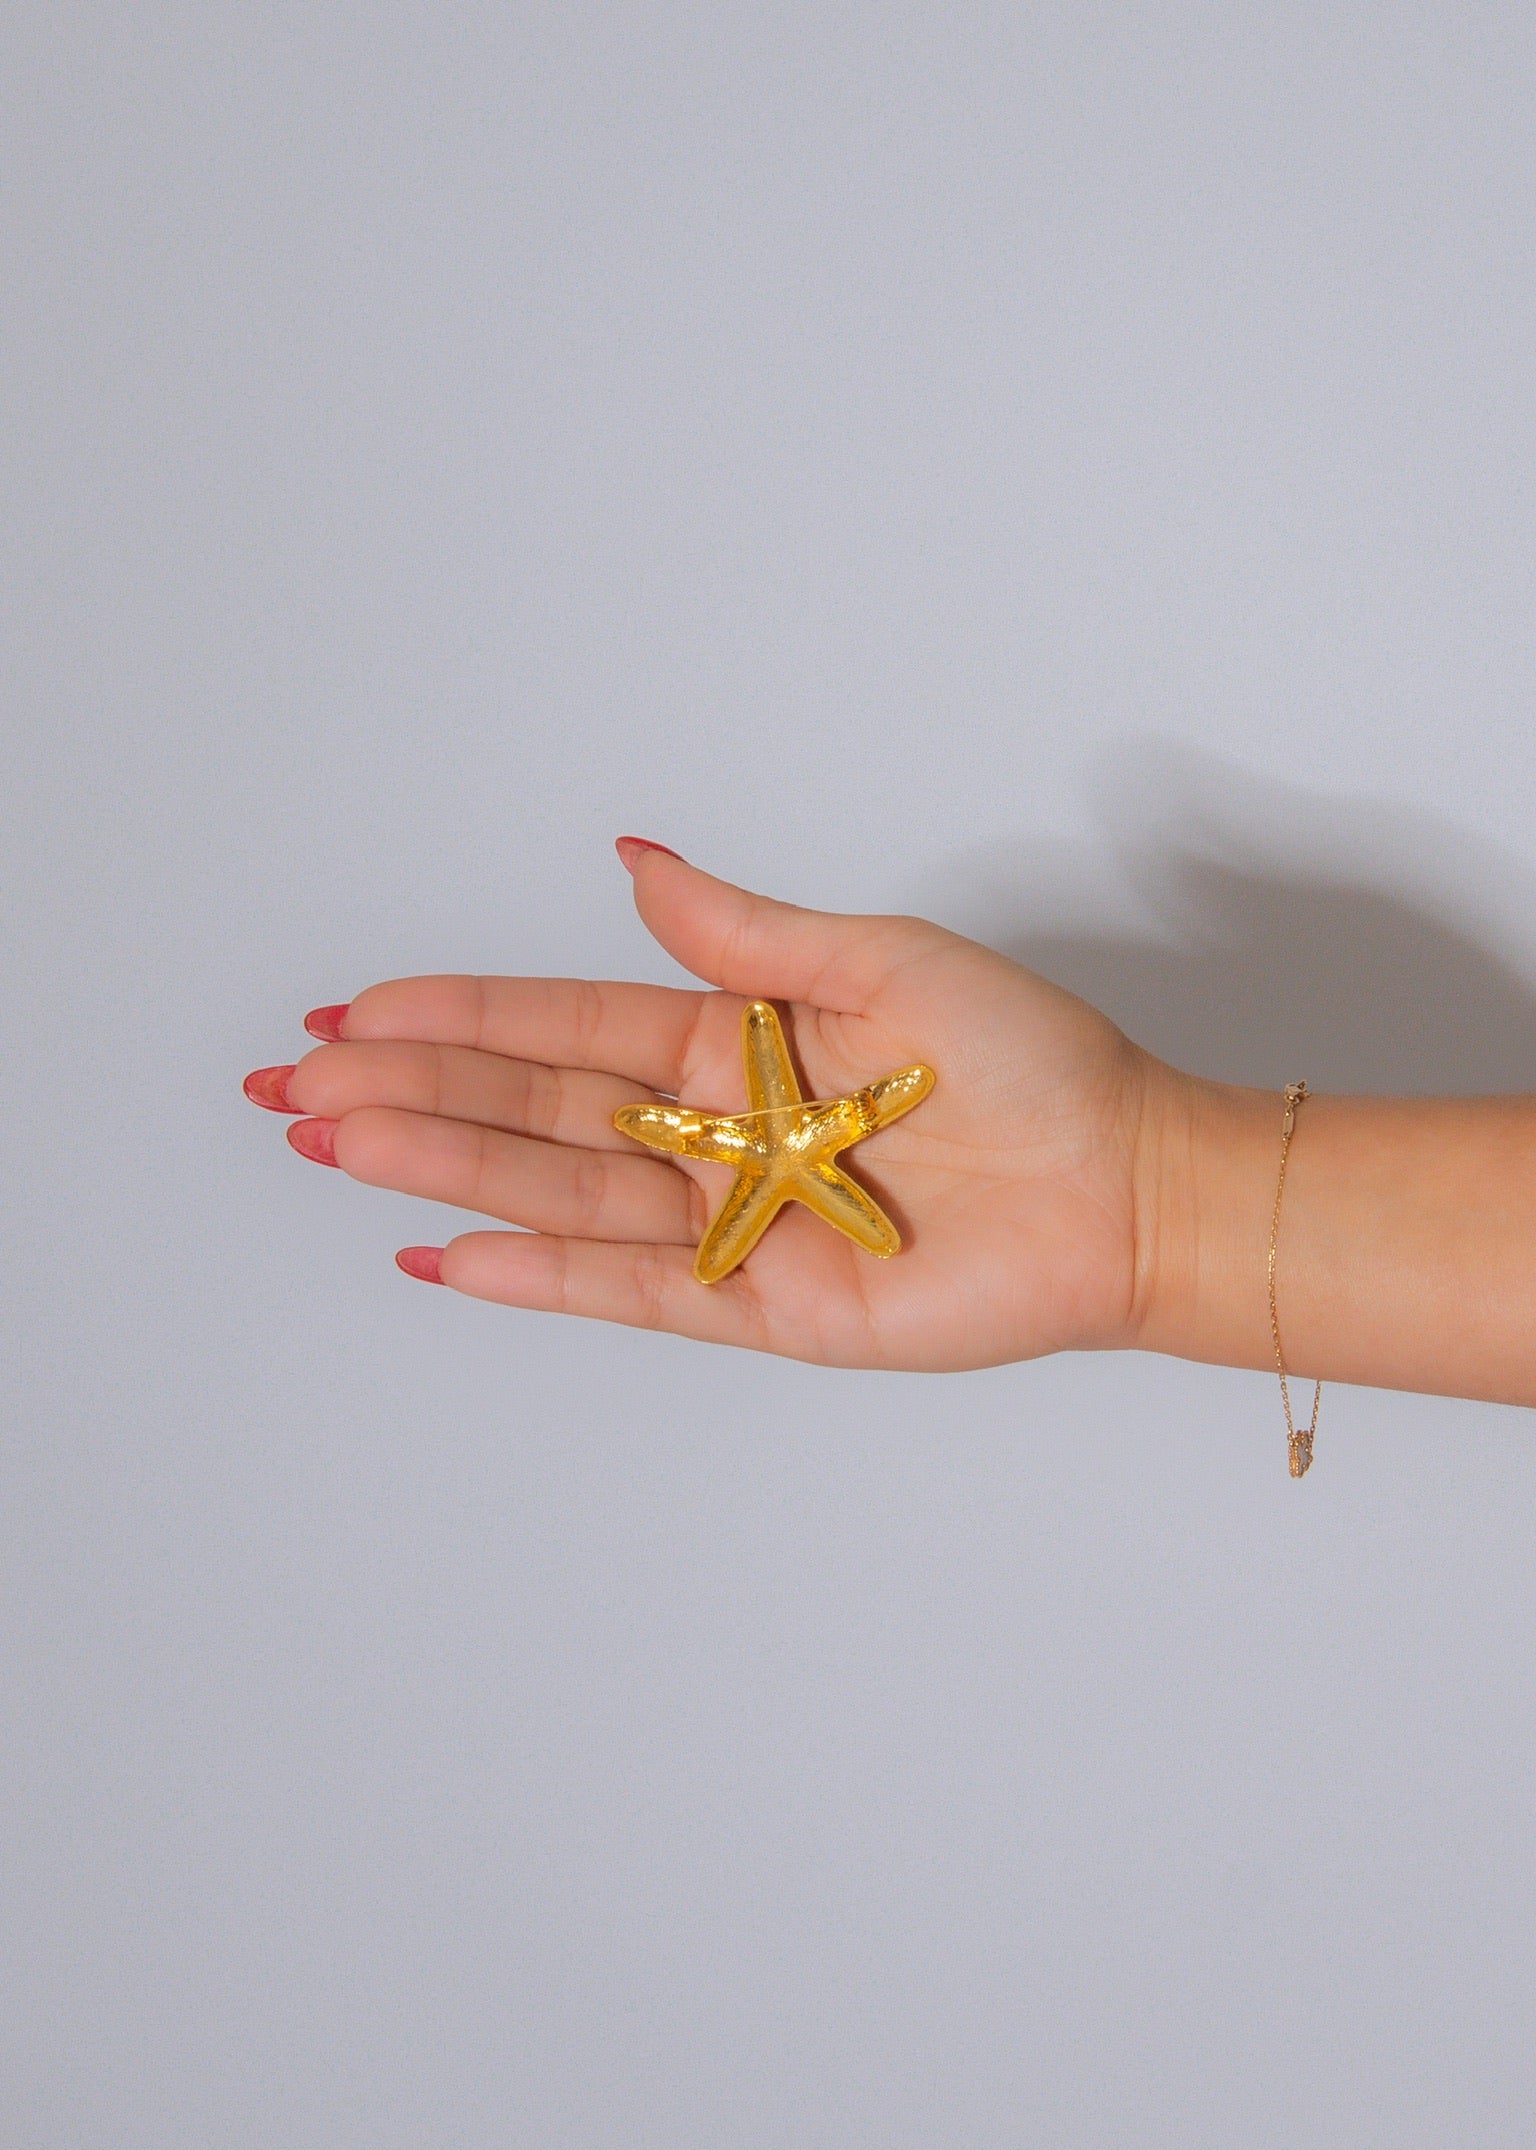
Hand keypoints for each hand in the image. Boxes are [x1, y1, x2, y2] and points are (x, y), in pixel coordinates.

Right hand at [244, 846, 1163, 1369]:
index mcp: (735, 1040)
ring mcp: (730, 1225)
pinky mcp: (764, 1308)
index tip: (357, 1008)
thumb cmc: (1022, 1063)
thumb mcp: (874, 959)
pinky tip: (445, 1254)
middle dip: (414, 1093)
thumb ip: (738, 930)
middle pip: (535, 1109)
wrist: (1123, 1184)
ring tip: (338, 1145)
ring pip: (560, 1193)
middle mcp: (715, 1134)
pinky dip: (538, 1274)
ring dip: (447, 1169)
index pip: (565, 1024)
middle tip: (296, 1086)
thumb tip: (631, 855)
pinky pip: (632, 1290)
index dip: (458, 1014)